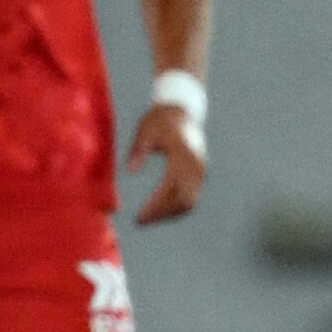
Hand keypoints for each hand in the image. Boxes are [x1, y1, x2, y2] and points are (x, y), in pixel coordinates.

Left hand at [126, 101, 207, 224]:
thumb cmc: (159, 119)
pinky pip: (192, 196)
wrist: (183, 109)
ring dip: (169, 213)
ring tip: (147, 218)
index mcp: (183, 155)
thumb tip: (130, 171)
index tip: (139, 217)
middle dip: (162, 215)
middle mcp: (196, 165)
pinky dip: (176, 207)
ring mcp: (201, 170)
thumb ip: (138, 150)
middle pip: (184, 201)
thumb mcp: (145, 131)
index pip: (171, 189)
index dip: (156, 206)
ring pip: (189, 202)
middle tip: (140, 221)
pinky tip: (159, 210)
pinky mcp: (201, 173)